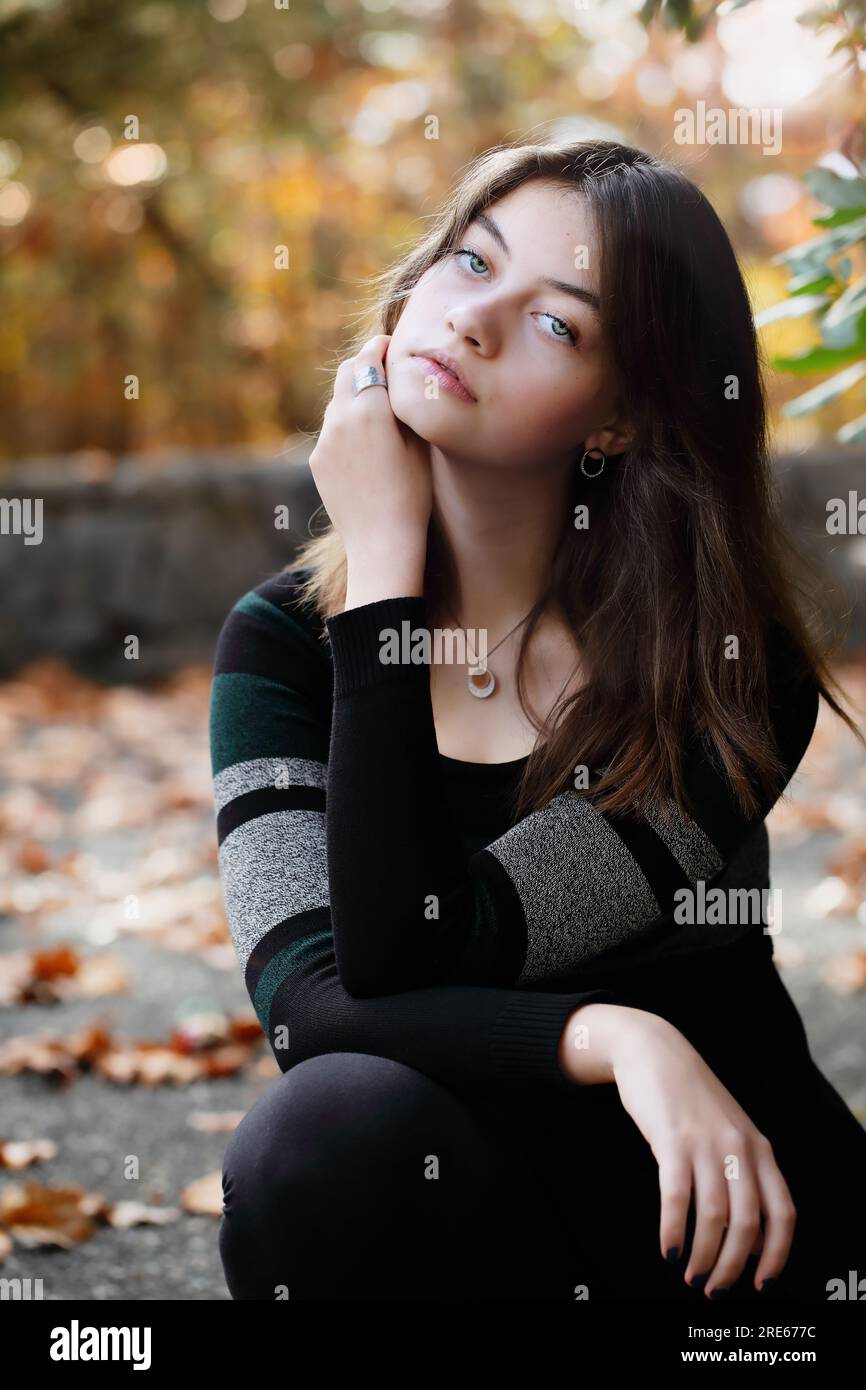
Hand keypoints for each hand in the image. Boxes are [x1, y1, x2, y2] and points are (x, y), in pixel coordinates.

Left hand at [309, 335, 432, 570]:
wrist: (381, 542)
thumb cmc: (412, 495)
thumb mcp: (420, 444)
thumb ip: (407, 404)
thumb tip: (404, 378)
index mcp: (369, 409)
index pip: (369, 359)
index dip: (380, 347)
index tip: (391, 345)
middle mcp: (340, 419)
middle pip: (346, 373)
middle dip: (364, 366)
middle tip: (383, 369)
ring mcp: (325, 440)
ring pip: (337, 403)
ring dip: (354, 397)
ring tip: (378, 411)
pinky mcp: (317, 460)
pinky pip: (331, 431)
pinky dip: (345, 426)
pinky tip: (366, 446)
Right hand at [609, 1011, 795, 1296]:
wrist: (654, 1050)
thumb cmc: (690, 1099)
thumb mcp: (730, 1132)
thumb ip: (744, 1176)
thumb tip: (749, 1240)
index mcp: (760, 1148)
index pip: (783, 1213)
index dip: (777, 1256)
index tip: (761, 1285)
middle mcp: (739, 1147)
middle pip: (748, 1224)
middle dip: (732, 1267)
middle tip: (714, 1290)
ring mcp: (706, 1142)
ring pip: (714, 1216)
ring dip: (703, 1256)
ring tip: (689, 1275)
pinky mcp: (671, 1139)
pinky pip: (676, 1196)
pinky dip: (673, 1231)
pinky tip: (669, 1251)